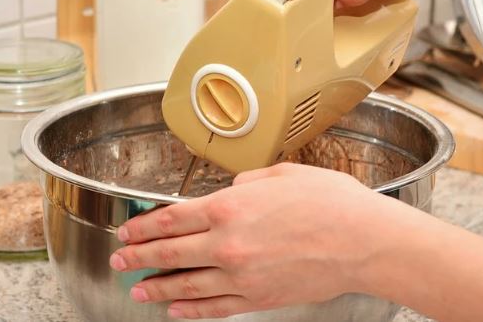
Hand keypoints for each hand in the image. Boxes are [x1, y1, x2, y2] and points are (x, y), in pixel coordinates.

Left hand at [108, 163, 401, 318]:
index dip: (142, 226)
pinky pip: (214, 308)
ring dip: (156, 288)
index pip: (170, 219)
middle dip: (138, 257)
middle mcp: (227, 244)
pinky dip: (190, 309)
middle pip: (169, 253)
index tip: (127, 230)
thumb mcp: (282, 174)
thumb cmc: (330, 203)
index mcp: (229, 208)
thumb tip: (230, 191)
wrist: (363, 241)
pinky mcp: (257, 298)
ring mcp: (240, 276)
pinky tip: (176, 309)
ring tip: (137, 289)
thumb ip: (247, 183)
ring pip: (185, 285)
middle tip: (119, 259)